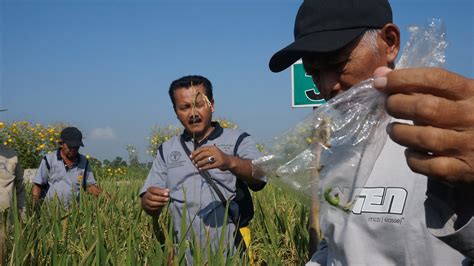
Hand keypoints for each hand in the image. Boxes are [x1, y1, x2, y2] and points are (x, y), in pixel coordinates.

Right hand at [141, 186, 169, 215]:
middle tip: (167, 199)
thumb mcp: (159, 190)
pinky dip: (158, 207)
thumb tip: (168, 190)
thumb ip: (164, 190)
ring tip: (165, 202)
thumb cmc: (157, 193)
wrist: (150, 199)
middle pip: (152, 197)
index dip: (160, 192)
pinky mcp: (147, 207)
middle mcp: (146, 195)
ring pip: (152, 203)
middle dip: (160, 198)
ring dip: (159, 203)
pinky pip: (152, 208)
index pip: (154, 190)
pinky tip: (162, 205)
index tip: (167, 194)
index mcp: (149, 189)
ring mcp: (146, 202)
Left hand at [190, 144, 233, 170]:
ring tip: (196, 165)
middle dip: (197, 158)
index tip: (190, 156)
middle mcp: (215, 151)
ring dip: (200, 163)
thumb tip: (193, 154)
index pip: (202, 148)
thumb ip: (204, 152)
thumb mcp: (212, 152)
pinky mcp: (219, 163)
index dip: (195, 152)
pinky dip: (204, 168)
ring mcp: (218, 157)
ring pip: (206, 160)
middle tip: (193, 162)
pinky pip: (210, 166)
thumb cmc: (217, 157)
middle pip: (203, 154)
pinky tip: (200, 169)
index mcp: (212, 147)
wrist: (228, 161)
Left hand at [374, 66, 473, 183]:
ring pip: (423, 138)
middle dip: (396, 105)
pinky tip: (410, 151)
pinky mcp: (462, 170)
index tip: (380, 82)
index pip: (435, 78)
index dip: (402, 78)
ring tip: (393, 130)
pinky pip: (428, 165)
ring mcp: (468, 145)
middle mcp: (472, 117)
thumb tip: (380, 76)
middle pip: (425, 108)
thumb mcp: (455, 96)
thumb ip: (421, 86)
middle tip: (389, 106)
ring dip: (399, 133)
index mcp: (472, 93)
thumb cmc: (467, 117)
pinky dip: (412, 158)